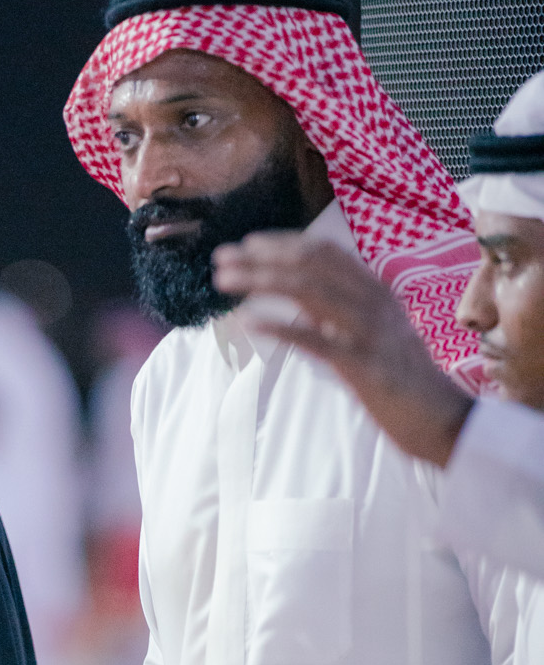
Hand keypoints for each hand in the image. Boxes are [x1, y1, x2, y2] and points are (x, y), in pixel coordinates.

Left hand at [210, 232, 472, 468]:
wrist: (442, 421)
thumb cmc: (403, 383)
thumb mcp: (374, 337)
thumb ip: (342, 318)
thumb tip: (301, 310)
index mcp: (377, 291)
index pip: (325, 252)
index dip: (283, 243)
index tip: (247, 245)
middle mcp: (374, 301)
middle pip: (310, 264)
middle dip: (261, 258)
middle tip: (221, 259)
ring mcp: (369, 330)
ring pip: (309, 289)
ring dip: (260, 280)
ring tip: (224, 281)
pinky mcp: (362, 363)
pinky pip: (313, 338)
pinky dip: (276, 325)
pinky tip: (246, 322)